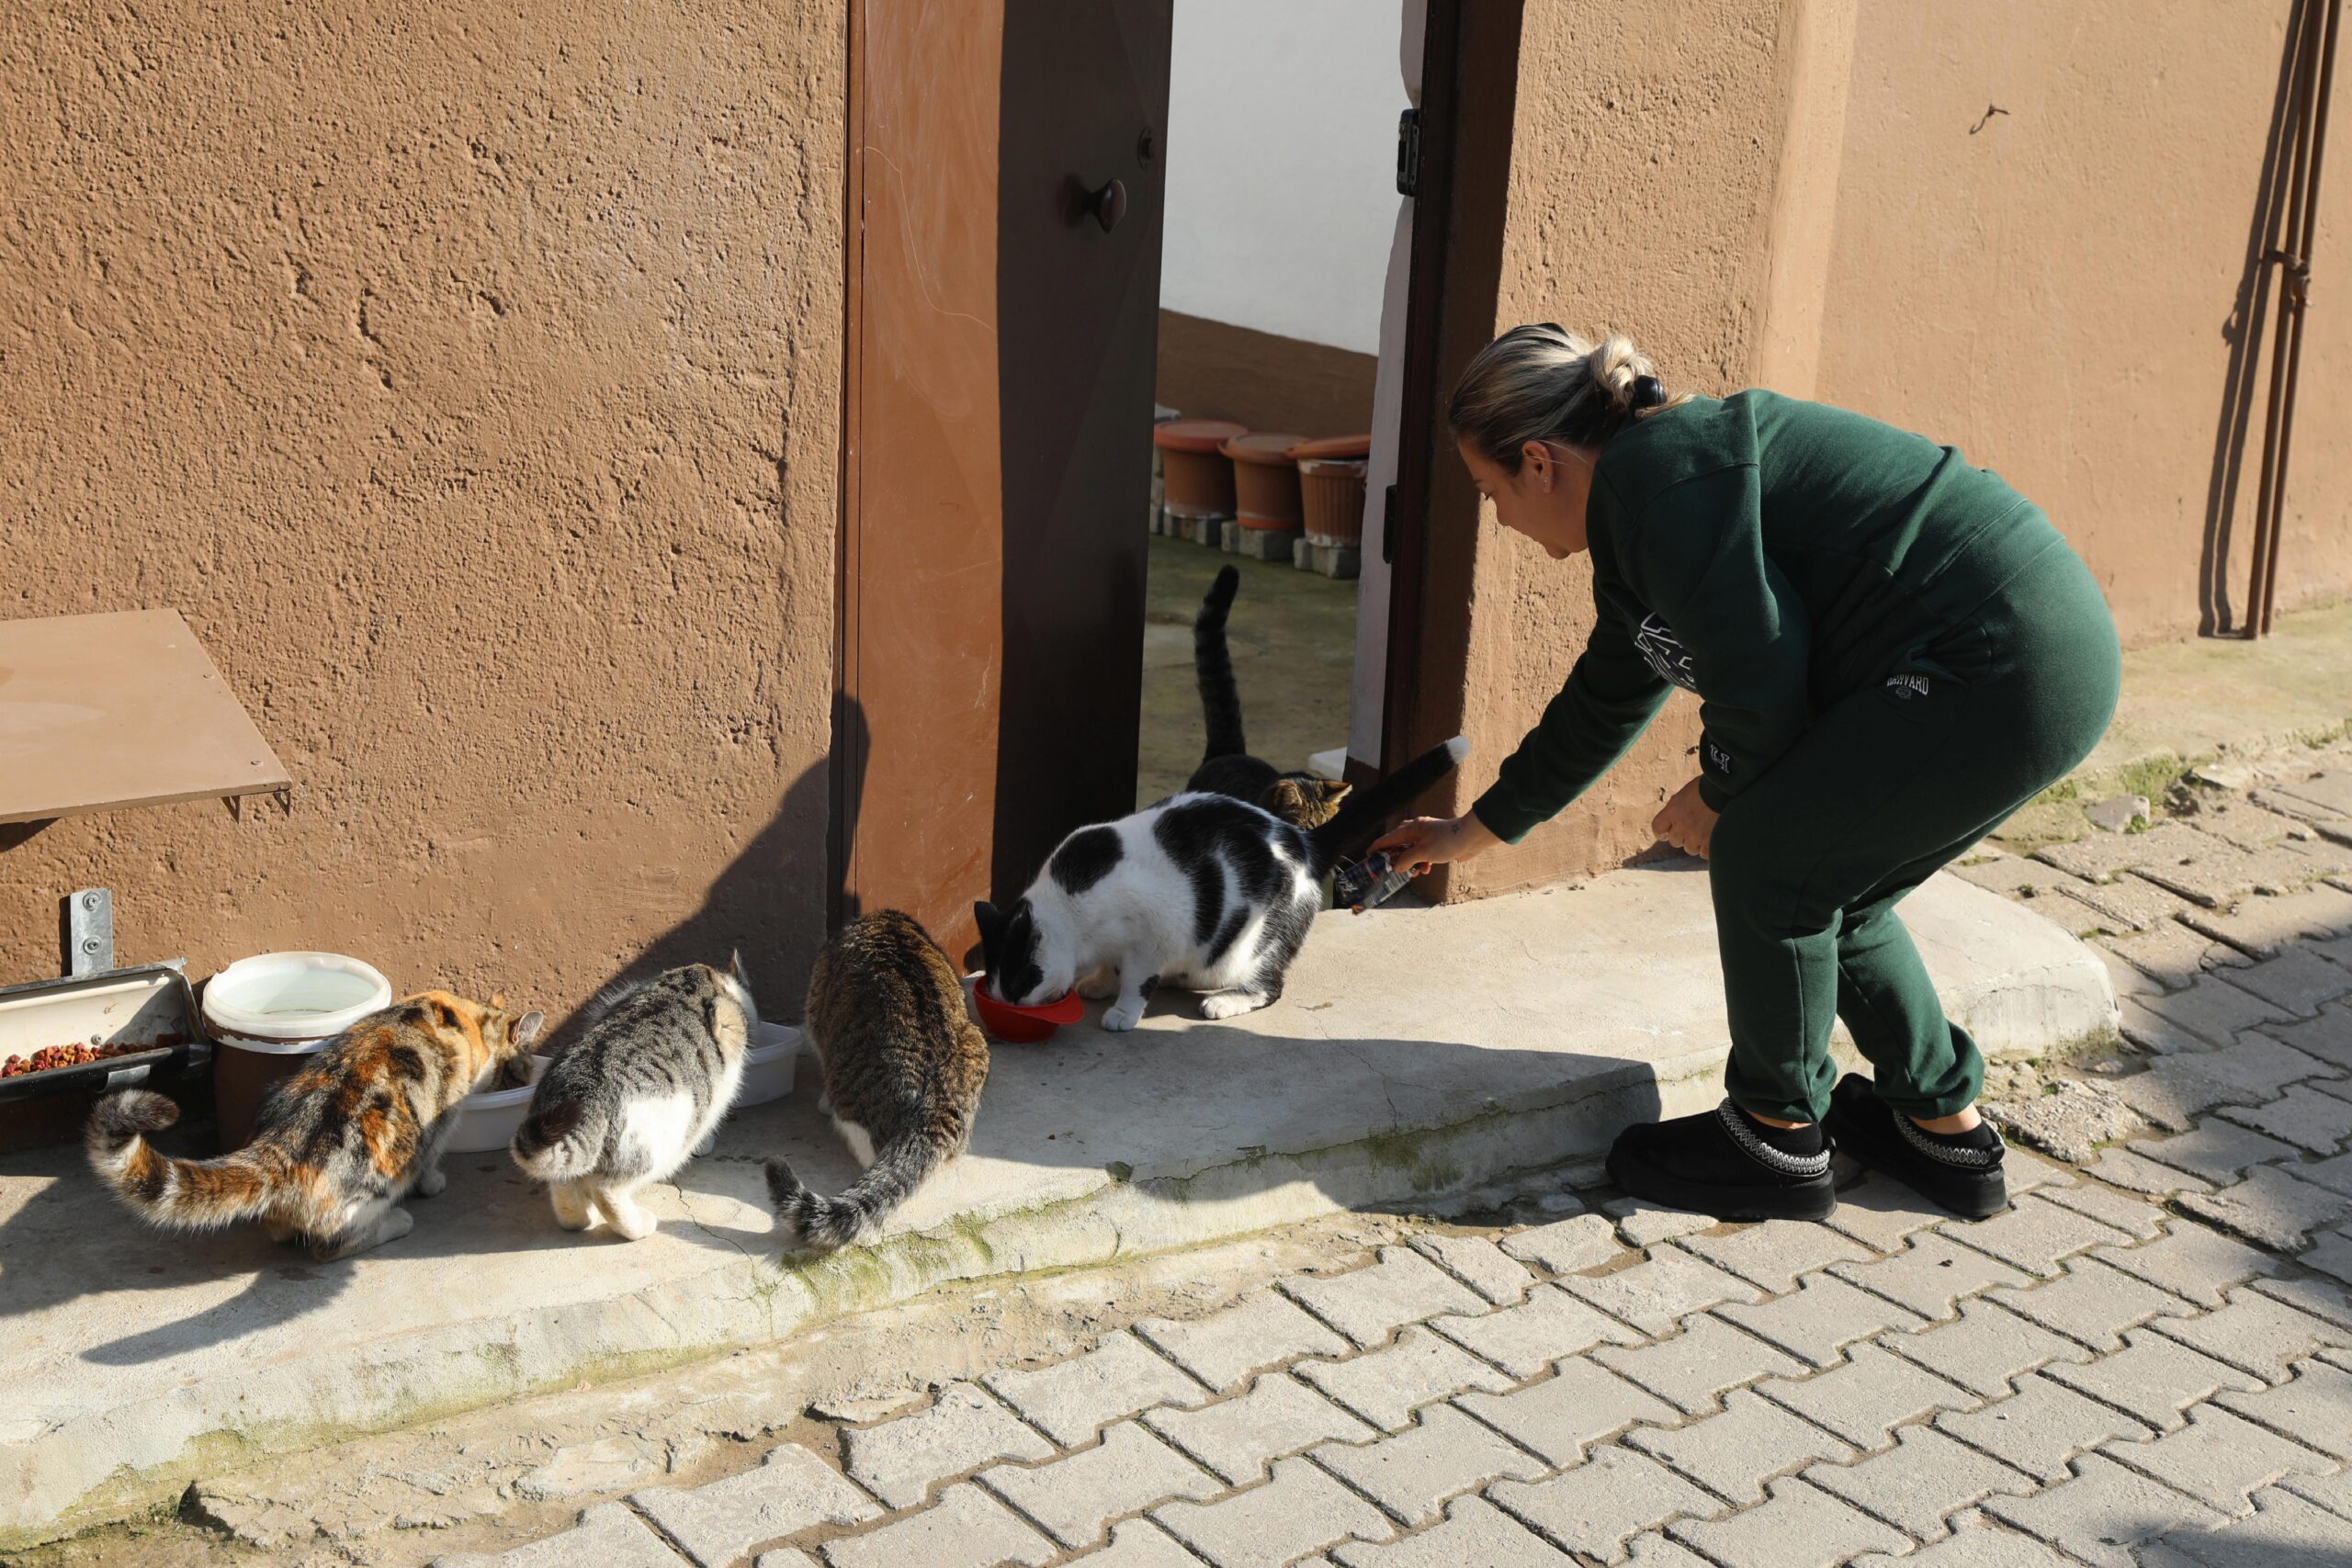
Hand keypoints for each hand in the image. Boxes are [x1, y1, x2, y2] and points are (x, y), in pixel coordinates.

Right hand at [1370, 813, 1500, 873]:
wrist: (1470, 837)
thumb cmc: (1446, 840)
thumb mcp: (1422, 853)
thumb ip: (1406, 860)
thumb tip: (1396, 867)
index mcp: (1409, 829)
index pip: (1387, 839)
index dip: (1377, 848)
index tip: (1368, 856)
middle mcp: (1416, 831)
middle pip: (1398, 845)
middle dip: (1395, 858)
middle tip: (1389, 869)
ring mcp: (1426, 837)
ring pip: (1411, 851)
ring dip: (1411, 863)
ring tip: (1413, 873)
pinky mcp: (1435, 844)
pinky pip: (1423, 854)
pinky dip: (1422, 862)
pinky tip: (1426, 869)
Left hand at [1652, 777, 1718, 857]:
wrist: (1730, 789)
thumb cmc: (1710, 785)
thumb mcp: (1688, 792)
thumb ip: (1679, 806)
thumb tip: (1676, 815)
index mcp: (1673, 810)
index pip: (1658, 828)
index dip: (1662, 832)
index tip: (1666, 833)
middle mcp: (1681, 825)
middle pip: (1674, 841)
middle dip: (1682, 836)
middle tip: (1693, 829)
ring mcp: (1696, 835)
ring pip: (1690, 848)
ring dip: (1696, 843)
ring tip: (1706, 832)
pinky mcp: (1710, 842)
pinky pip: (1705, 853)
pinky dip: (1708, 848)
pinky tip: (1714, 839)